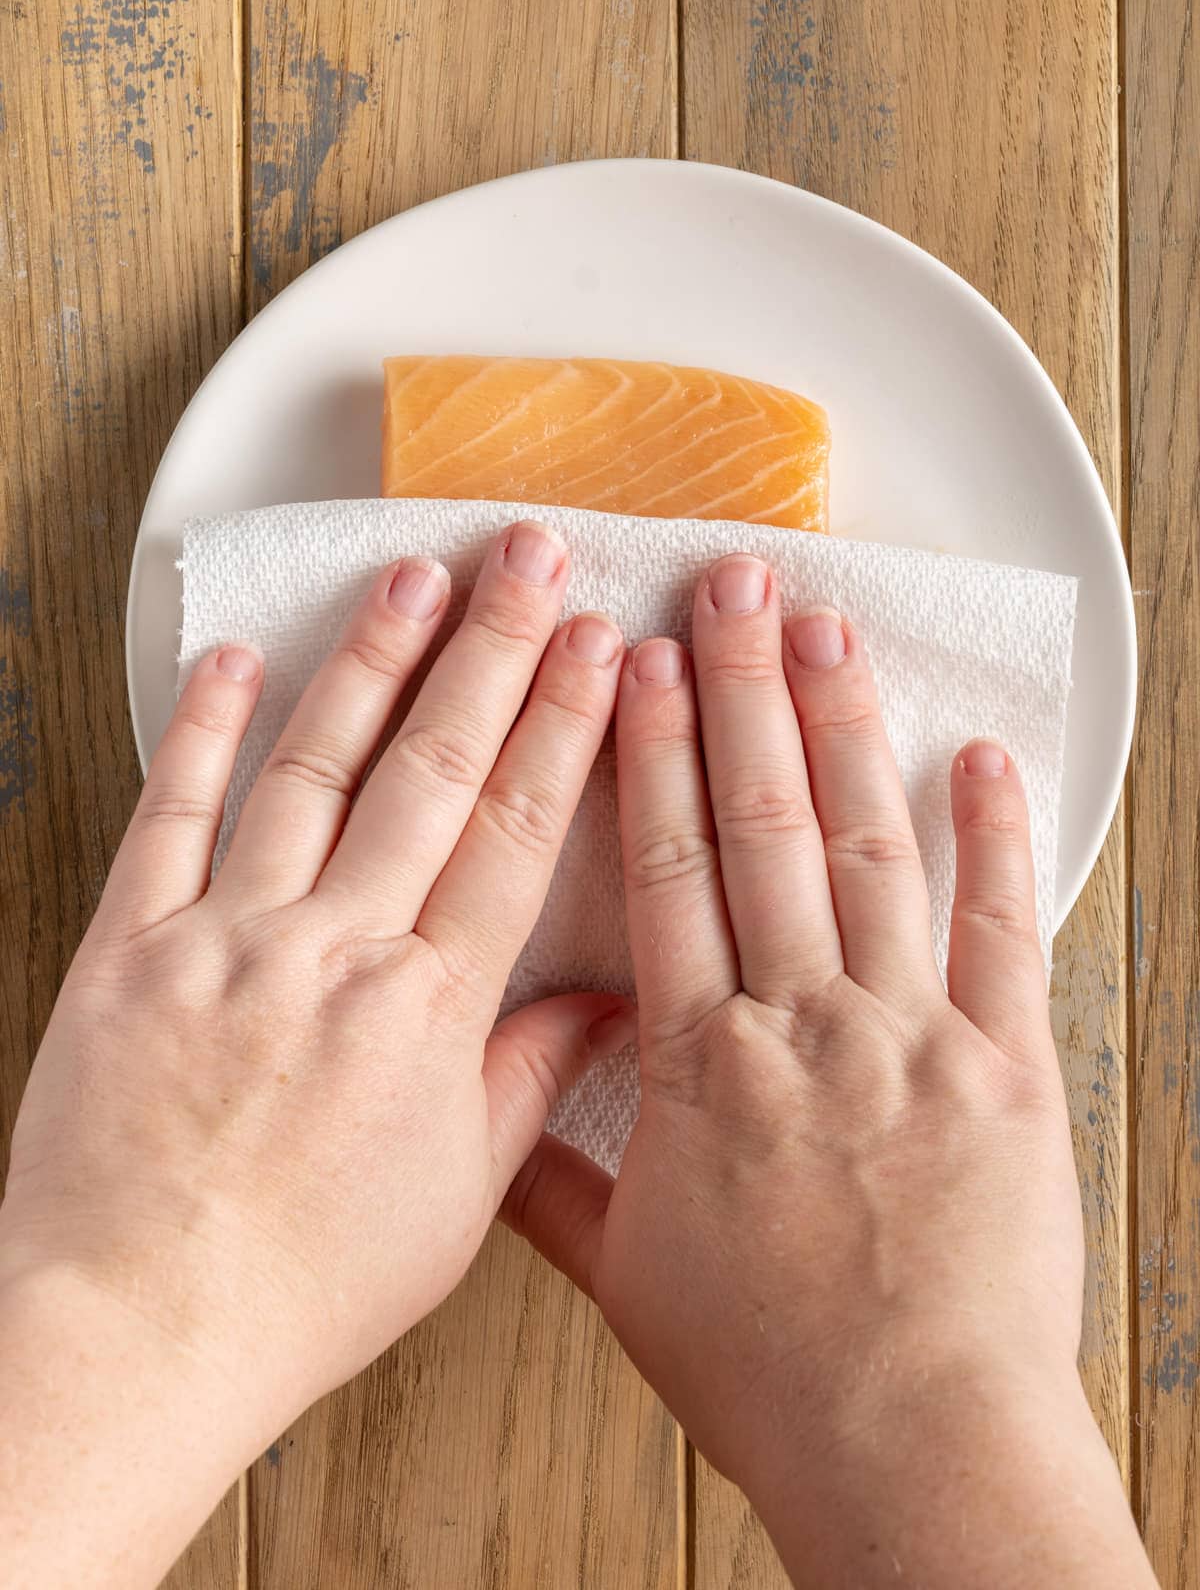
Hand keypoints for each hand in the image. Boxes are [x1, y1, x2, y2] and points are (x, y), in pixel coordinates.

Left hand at [0, 522, 634, 1587]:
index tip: (597, 645)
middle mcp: (334, 950)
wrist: (138, 1331)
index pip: (513, 833)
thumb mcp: (455, 1201)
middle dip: (491, 652)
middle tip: (527, 558)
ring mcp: (227, 938)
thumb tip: (607, 1000)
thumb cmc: (303, 1285)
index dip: (562, 727)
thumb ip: (530, 1080)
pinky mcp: (131, 946)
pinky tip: (236, 658)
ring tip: (411, 577)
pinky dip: (199, 731)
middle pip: (430, 771)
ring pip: (311, 769)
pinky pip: (169, 816)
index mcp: (426, 1010)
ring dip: (368, 663)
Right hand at [505, 552, 1153, 1588]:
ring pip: (870, 850)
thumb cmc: (767, 1369)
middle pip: (763, 827)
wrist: (910, 1439)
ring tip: (830, 630)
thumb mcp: (626, 1277)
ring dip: (846, 731)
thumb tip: (490, 1114)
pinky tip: (983, 757)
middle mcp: (802, 1022)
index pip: (666, 872)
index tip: (638, 663)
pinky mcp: (1005, 1066)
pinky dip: (996, 839)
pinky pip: (1000, 930)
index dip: (648, 756)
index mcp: (702, 1064)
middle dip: (743, 693)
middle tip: (734, 587)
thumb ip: (551, 1181)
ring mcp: (910, 1034)